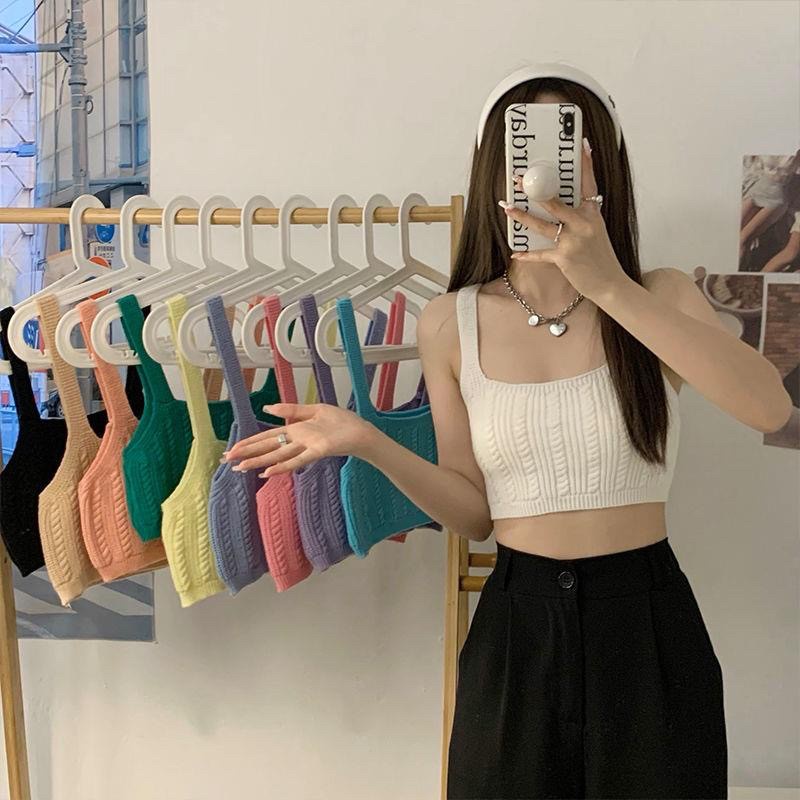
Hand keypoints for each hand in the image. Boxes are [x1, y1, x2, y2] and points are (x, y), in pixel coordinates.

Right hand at [222, 402, 378, 477]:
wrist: (361, 432)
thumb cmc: (341, 423)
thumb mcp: (313, 410)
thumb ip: (290, 410)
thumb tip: (266, 408)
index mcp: (295, 431)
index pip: (267, 438)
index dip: (249, 443)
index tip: (231, 450)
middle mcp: (298, 441)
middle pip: (268, 448)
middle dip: (247, 454)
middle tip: (227, 462)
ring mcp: (307, 447)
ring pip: (278, 456)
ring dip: (259, 461)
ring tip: (241, 468)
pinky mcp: (318, 450)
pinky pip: (298, 459)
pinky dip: (283, 466)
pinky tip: (268, 471)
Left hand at [502, 137, 629, 301]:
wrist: (610, 284)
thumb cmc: (601, 258)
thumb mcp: (596, 231)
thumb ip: (581, 217)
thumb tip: (558, 206)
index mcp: (593, 214)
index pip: (589, 183)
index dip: (586, 163)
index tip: (582, 144)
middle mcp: (584, 224)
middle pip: (555, 202)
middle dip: (534, 190)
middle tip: (519, 180)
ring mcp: (573, 241)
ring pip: (542, 225)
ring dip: (522, 216)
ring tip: (507, 208)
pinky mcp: (564, 258)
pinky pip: (540, 254)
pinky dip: (527, 254)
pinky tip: (515, 253)